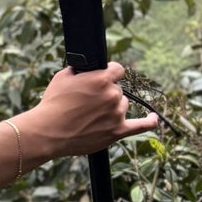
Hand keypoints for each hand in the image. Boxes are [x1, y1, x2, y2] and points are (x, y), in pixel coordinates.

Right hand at [30, 63, 158, 160]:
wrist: (48, 132)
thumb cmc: (53, 104)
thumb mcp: (62, 77)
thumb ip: (81, 71)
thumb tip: (88, 70)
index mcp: (101, 78)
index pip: (117, 69)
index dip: (108, 73)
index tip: (102, 78)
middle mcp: (112, 95)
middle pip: (117, 90)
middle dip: (104, 93)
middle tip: (85, 103)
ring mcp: (117, 114)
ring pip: (122, 105)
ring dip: (111, 107)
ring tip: (91, 116)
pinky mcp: (117, 132)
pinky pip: (141, 126)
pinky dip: (149, 122)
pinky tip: (154, 118)